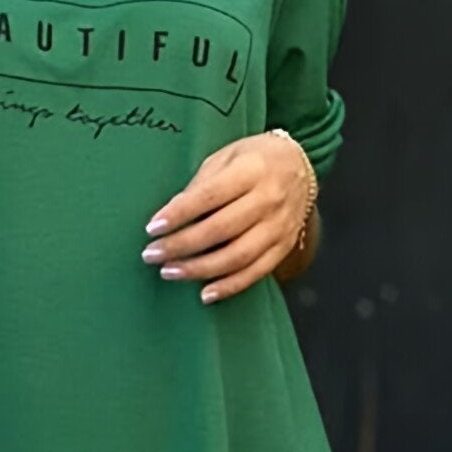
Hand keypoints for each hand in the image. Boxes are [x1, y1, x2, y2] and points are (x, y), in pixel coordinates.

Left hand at [143, 131, 314, 303]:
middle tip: (151, 254)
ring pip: (237, 256)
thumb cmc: (253, 159)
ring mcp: (279, 226)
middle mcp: (269, 198)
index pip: (209, 196)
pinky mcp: (283, 246)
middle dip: (181, 245)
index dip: (179, 214)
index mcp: (252, 170)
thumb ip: (200, 186)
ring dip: (199, 269)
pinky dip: (229, 286)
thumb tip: (170, 216)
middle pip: (221, 229)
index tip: (152, 228)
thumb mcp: (225, 157)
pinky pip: (256, 272)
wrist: (300, 165)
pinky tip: (205, 293)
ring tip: (170, 272)